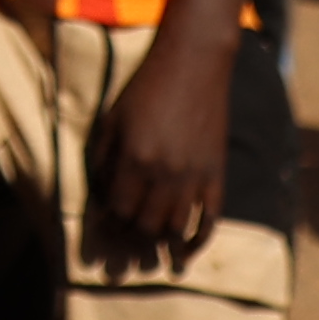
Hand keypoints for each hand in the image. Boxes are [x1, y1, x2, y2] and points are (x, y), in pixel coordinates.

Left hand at [88, 23, 233, 262]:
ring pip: (175, 228)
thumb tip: (102, 198)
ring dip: (161, 246)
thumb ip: (104, 159)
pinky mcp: (216, 173)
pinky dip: (198, 241)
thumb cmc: (146, 87)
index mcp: (135, 158)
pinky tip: (187, 253)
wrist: (193, 63)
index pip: (118, 210)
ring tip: (152, 256)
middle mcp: (165, 173)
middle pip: (145, 225)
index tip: (104, 228)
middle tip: (124, 244)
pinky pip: (210, 219)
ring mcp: (194, 176)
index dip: (108, 224)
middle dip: (131, 240)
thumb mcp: (113, 119)